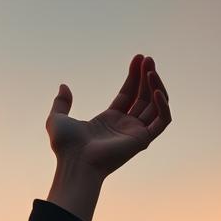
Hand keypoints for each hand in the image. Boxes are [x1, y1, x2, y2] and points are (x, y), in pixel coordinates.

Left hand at [46, 53, 170, 176]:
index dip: (134, 76)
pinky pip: (162, 120)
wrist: (75, 162)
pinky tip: (156, 90)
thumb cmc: (66, 147)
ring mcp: (135, 133)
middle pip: (142, 96)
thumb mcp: (57, 119)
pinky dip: (163, 105)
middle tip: (148, 59)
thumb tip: (63, 86)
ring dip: (156, 85)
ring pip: (155, 105)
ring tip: (151, 69)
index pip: (128, 94)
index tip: (138, 58)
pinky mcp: (143, 140)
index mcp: (109, 120)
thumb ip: (61, 103)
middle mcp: (125, 126)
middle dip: (146, 76)